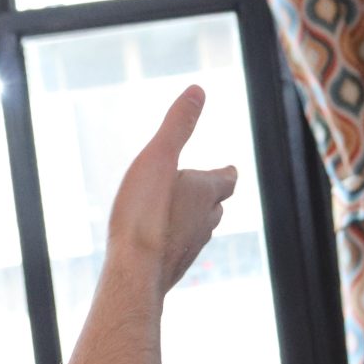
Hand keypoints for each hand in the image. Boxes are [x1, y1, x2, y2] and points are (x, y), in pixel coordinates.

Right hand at [105, 85, 238, 294]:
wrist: (134, 272)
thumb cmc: (146, 212)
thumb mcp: (159, 157)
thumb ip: (178, 125)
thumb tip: (198, 91)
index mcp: (205, 193)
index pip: (226, 179)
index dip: (226, 172)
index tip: (228, 169)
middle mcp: (204, 222)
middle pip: (216, 206)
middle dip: (212, 196)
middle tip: (208, 189)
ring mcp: (189, 248)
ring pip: (200, 230)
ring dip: (195, 219)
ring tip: (184, 213)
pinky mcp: (172, 268)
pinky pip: (179, 249)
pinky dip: (175, 240)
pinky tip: (161, 242)